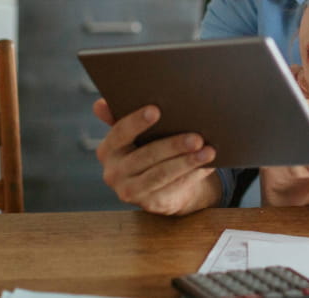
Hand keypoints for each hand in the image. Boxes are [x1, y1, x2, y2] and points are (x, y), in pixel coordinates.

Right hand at [92, 99, 218, 214]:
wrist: (159, 184)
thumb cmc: (149, 147)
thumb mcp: (137, 134)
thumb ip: (121, 117)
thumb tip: (99, 104)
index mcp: (108, 149)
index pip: (120, 132)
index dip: (136, 121)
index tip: (156, 110)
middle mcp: (113, 172)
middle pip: (146, 155)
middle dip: (174, 145)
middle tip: (197, 137)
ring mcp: (129, 191)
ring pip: (161, 174)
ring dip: (187, 162)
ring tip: (209, 152)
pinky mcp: (148, 204)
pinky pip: (172, 188)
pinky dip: (191, 176)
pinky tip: (206, 166)